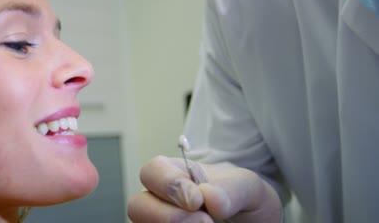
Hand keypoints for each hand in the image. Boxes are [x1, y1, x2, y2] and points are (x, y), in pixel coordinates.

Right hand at [127, 156, 281, 222]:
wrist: (250, 222)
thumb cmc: (241, 200)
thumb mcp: (248, 187)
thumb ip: (232, 189)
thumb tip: (209, 197)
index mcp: (174, 173)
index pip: (152, 171)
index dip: (170, 185)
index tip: (197, 200)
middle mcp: (159, 200)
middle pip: (137, 205)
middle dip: (169, 216)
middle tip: (205, 222)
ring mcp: (159, 222)